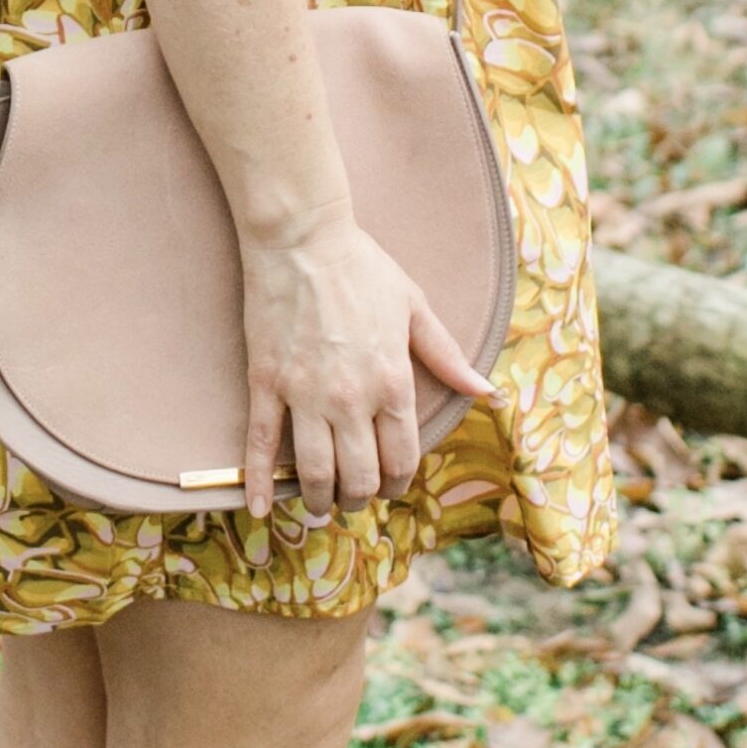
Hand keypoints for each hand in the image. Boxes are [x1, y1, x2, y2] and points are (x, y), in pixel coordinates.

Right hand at [236, 214, 494, 524]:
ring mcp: (304, 394)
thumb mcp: (415, 308)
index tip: (389, 486)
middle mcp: (351, 398)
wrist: (302, 239)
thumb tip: (487, 392)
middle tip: (355, 499)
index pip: (401, 457)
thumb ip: (448, 357)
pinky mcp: (267, 384)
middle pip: (358, 475)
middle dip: (359, 497)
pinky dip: (260, 481)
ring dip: (319, 499)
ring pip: (314, 470)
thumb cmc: (362, 268)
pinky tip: (260, 508)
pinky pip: (261, 444)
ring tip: (319, 505)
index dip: (397, 482)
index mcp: (393, 381)